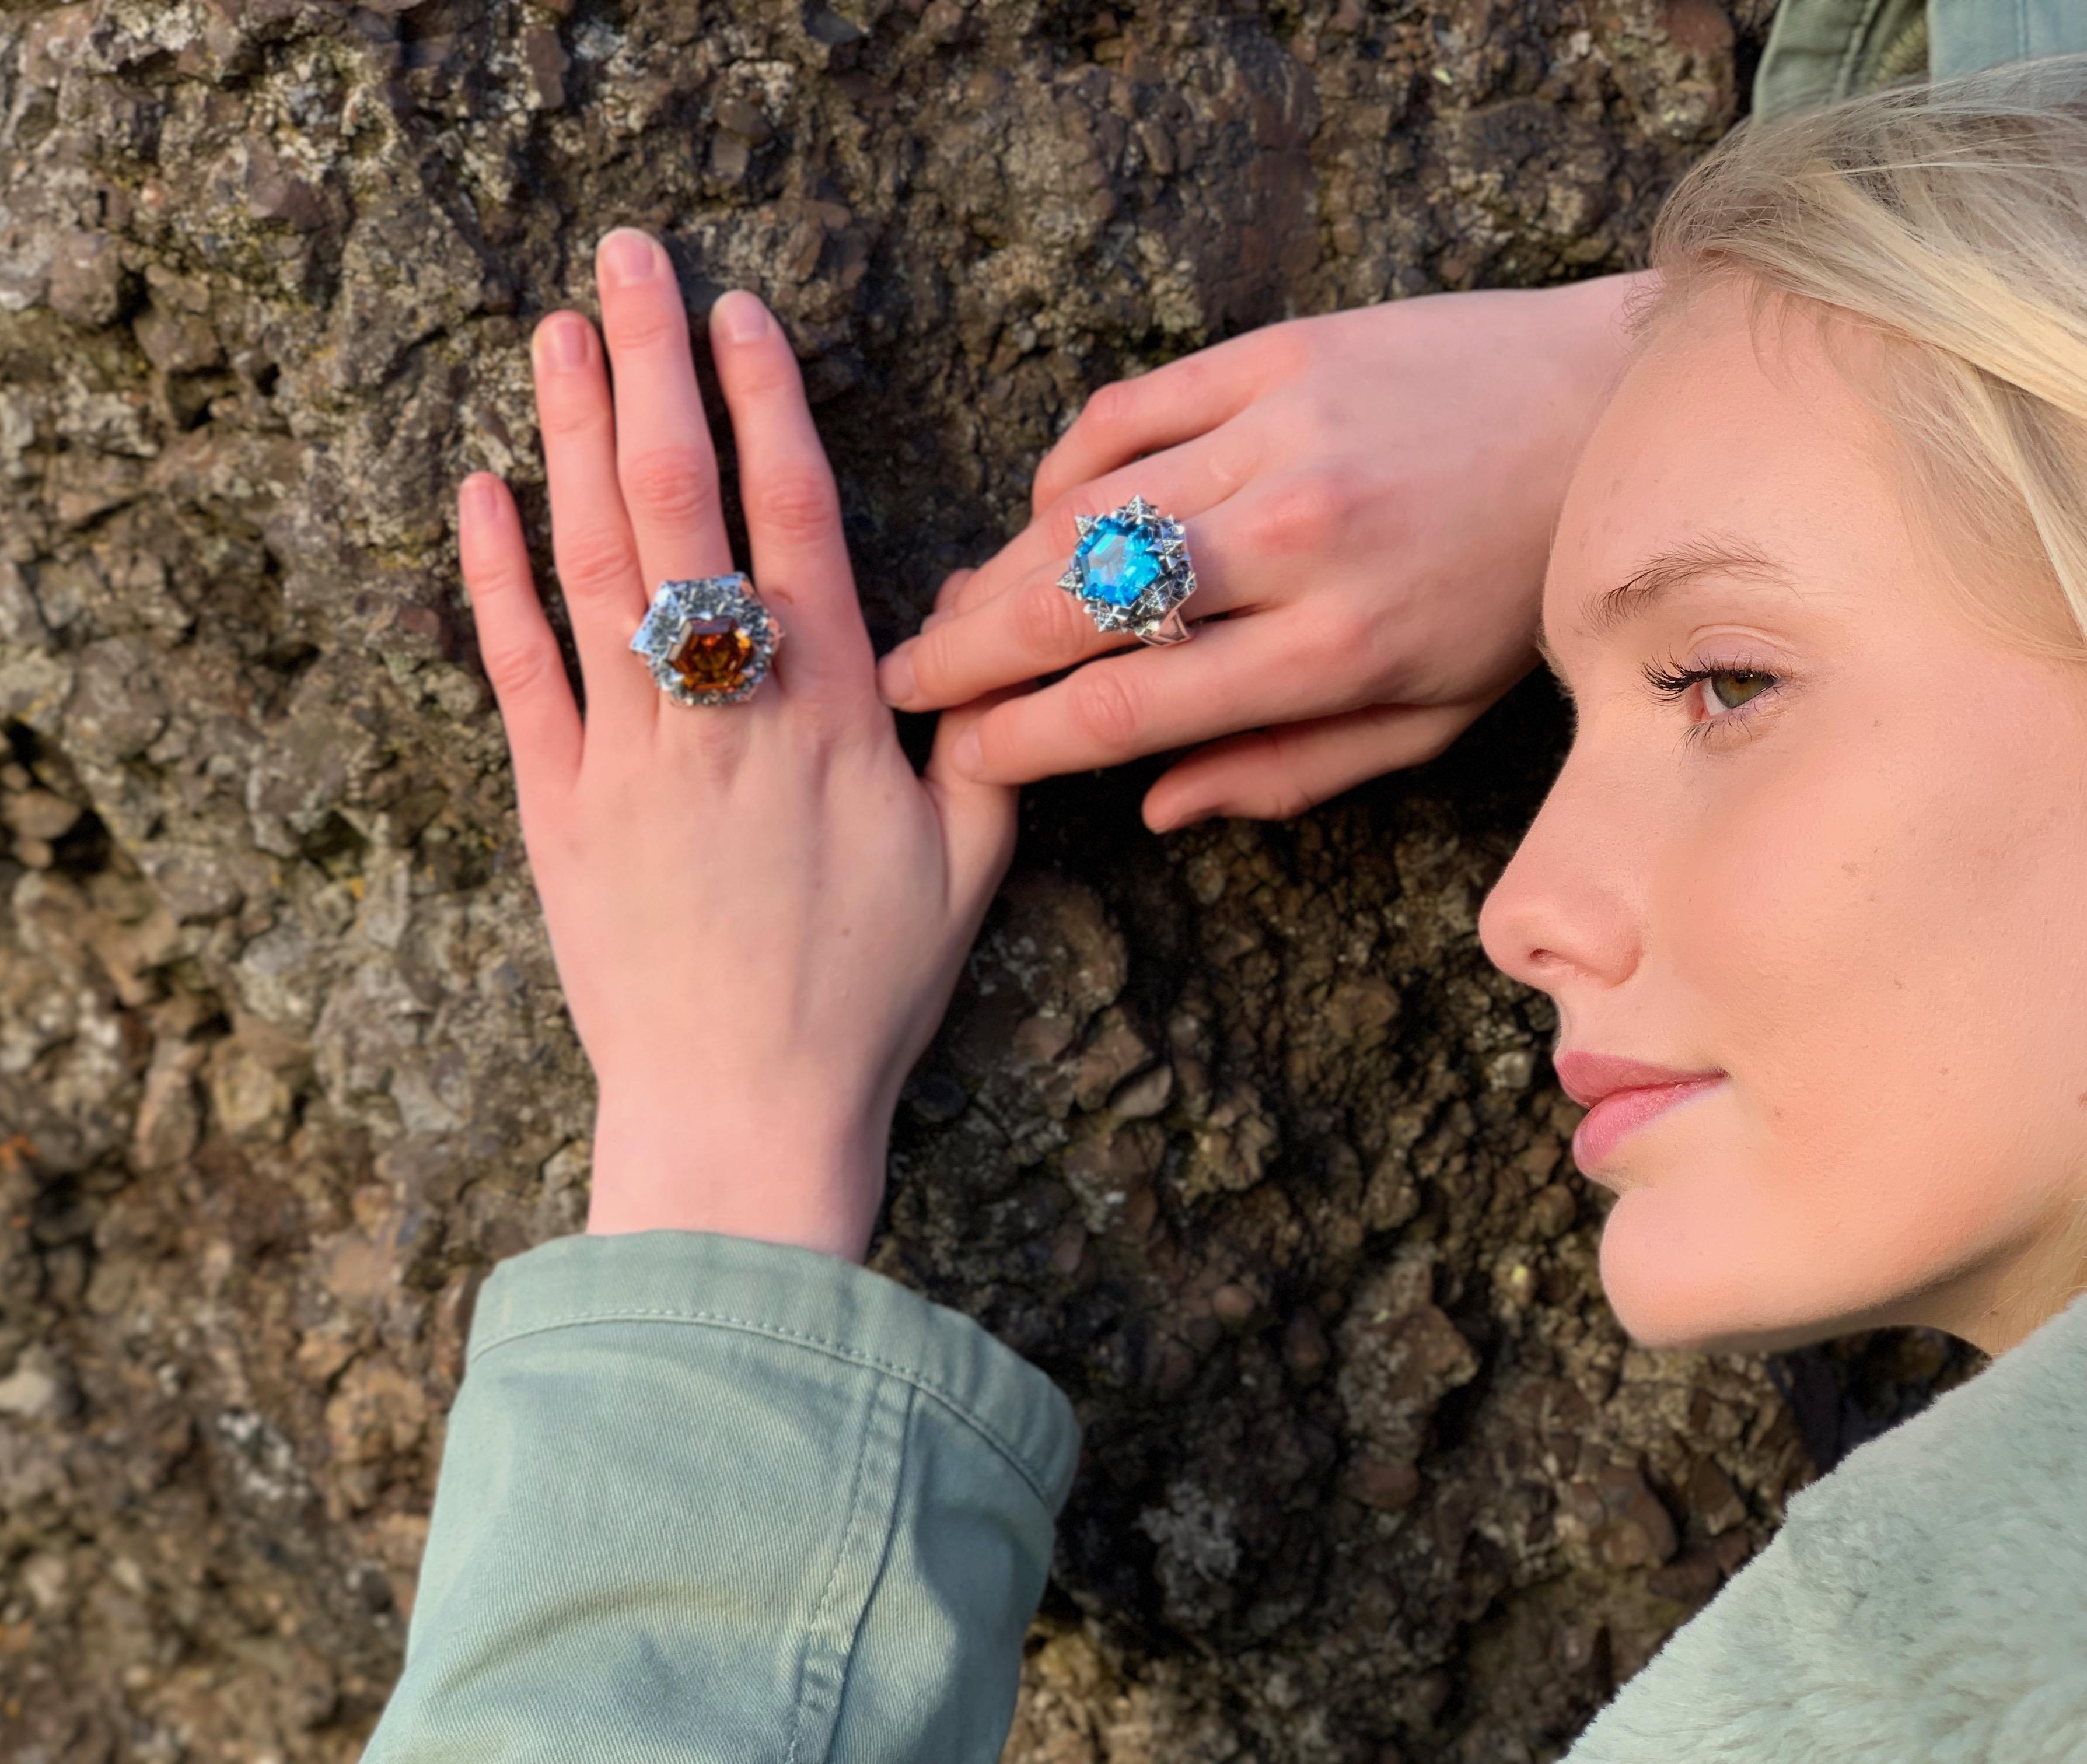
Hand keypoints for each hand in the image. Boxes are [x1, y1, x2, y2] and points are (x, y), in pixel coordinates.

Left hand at [459, 228, 1017, 1262]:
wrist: (742, 1115)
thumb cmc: (864, 996)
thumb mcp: (966, 870)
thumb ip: (979, 745)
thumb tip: (984, 650)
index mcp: (834, 718)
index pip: (794, 523)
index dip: (764, 406)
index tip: (738, 313)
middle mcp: (725, 715)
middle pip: (682, 508)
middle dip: (651, 371)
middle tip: (625, 259)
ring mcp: (628, 757)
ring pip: (595, 568)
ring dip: (570, 441)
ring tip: (553, 332)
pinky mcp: (556, 810)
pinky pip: (520, 675)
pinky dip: (495, 580)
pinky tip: (479, 491)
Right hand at [873, 274, 1647, 829]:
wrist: (1603, 416)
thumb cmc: (1511, 591)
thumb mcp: (1427, 720)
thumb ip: (1286, 773)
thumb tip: (1154, 810)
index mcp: (1331, 649)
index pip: (1122, 706)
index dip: (1018, 740)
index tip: (958, 754)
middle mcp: (1292, 539)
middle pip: (1071, 606)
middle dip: (964, 654)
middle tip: (901, 679)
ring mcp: (1276, 433)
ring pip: (1077, 511)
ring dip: (997, 568)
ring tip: (957, 609)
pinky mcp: (1270, 354)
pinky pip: (1119, 416)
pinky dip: (1065, 471)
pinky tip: (1050, 513)